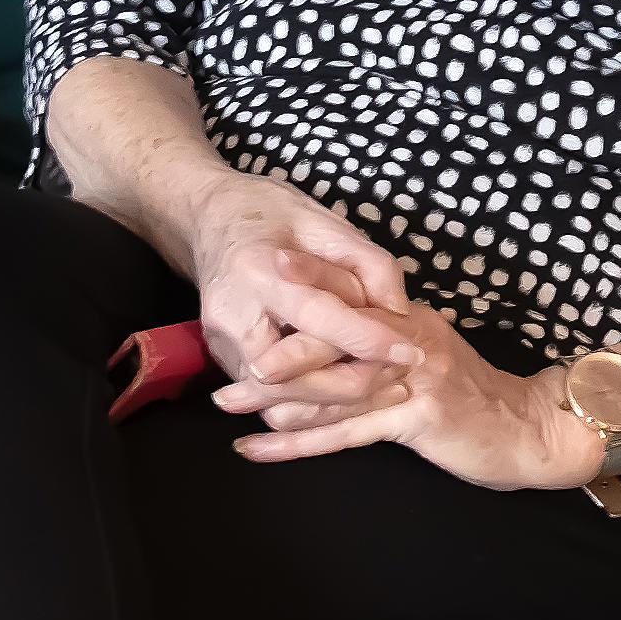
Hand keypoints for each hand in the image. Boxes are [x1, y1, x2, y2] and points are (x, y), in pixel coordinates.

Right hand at [159, 164, 417, 392]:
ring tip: (387, 387)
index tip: (410, 350)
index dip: (364, 338)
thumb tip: (398, 314)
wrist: (211, 218)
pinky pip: (271, 402)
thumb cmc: (271, 214)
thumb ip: (367, 264)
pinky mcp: (225, 364)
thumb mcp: (326, 222)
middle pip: (291, 375)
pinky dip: (316, 405)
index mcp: (255, 270)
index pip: (313, 315)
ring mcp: (222, 346)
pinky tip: (354, 394)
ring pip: (280, 400)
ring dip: (338, 403)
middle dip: (353, 384)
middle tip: (403, 374)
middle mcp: (230, 316)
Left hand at [228, 298, 600, 492]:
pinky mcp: (415, 418)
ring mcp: (410, 379)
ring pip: (330, 386)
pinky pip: (345, 433)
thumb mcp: (429, 357)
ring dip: (273, 396)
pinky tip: (257, 447)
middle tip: (225, 344)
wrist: (528, 430)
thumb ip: (388, 341)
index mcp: (405, 320)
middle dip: (276, 340)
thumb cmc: (472, 398)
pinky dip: (296, 443)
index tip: (266, 266)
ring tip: (225, 401)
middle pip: (331, 336)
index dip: (308, 281)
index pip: (348, 295)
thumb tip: (341, 332)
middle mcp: (405, 341)